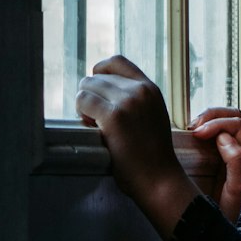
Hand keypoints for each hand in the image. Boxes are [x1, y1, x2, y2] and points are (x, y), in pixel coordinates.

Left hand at [75, 56, 199, 237]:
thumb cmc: (151, 154)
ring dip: (84, 105)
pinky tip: (91, 128)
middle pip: (96, 77)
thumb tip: (100, 88)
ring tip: (94, 125)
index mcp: (150, 88)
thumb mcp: (152, 116)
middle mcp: (140, 90)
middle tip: (94, 118)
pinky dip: (81, 114)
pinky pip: (83, 102)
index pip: (117, 61)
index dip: (100, 72)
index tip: (96, 89)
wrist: (159, 179)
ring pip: (86, 87)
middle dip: (90, 95)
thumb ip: (135, 100)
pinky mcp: (113, 116)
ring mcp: (127, 102)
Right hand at [188, 107, 240, 223]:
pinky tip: (193, 139)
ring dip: (208, 121)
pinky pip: (217, 137)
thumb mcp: (238, 192)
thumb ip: (237, 164)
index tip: (197, 133)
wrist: (228, 233)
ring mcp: (236, 154)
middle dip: (212, 117)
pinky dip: (205, 131)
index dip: (216, 123)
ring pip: (225, 125)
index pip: (238, 124)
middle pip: (233, 118)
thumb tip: (224, 137)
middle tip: (193, 128)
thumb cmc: (237, 216)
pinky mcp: (224, 160)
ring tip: (192, 131)